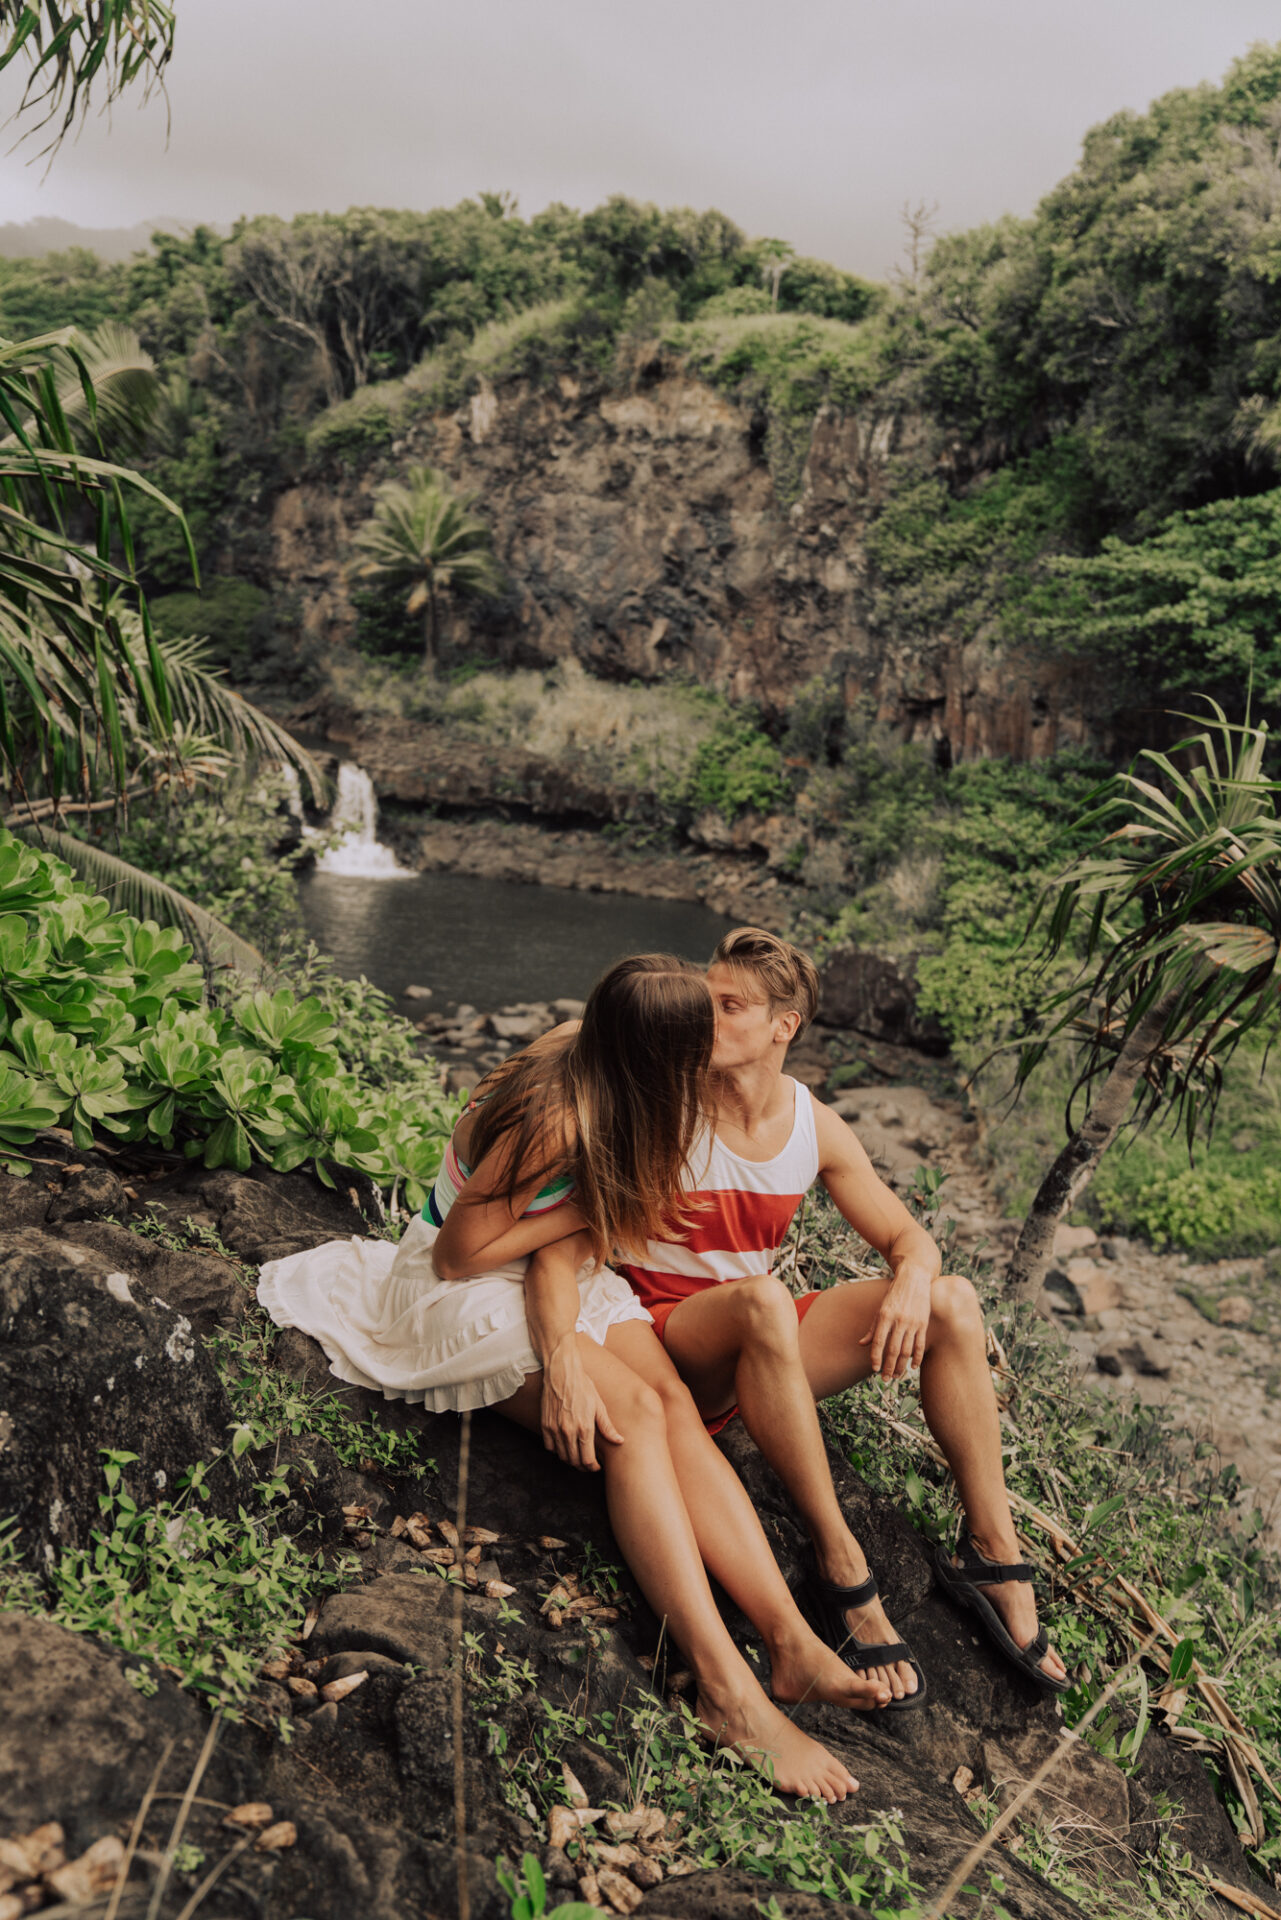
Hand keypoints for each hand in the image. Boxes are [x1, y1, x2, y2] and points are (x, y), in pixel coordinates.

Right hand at [540, 1339, 622, 1470]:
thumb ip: (607, 1427)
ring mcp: (555, 1429)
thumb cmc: (583, 1386)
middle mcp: (568, 1431)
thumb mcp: (599, 1405)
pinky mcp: (545, 1425)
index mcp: (584, 1428)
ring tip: (578, 1456)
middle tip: (588, 1464)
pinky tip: (564, 1445)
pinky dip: (557, 1450)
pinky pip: (549, 1447)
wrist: (562, 1372)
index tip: (596, 1466)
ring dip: (570, 1459)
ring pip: (562, 1456)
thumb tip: (619, 1441)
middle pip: (574, 1461)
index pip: (587, 1460)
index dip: (592, 1467)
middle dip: (582, 1466)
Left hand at [860, 1272, 932, 1379]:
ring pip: (907, 1350)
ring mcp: (913, 1323)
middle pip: (893, 1349)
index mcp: (885, 1316)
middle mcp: (899, 1320)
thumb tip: (861, 1344)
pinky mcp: (923, 1324)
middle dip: (888, 1366)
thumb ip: (873, 1328)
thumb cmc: (894, 1294)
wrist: (914, 1278)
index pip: (879, 1342)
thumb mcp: (881, 1308)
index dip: (876, 1357)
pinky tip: (913, 1367)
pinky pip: (920, 1345)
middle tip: (885, 1379)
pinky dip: (917, 1358)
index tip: (874, 1369)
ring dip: (901, 1366)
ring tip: (896, 1375)